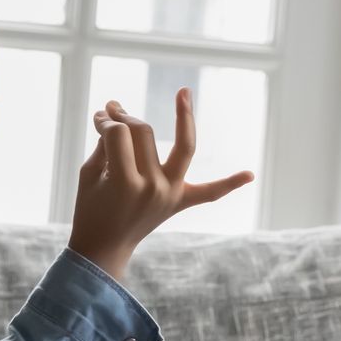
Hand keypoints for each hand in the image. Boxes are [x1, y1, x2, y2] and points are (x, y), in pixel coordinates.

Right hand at [66, 91, 253, 278]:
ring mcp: (171, 194)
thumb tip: (114, 113)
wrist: (104, 247)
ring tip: (184, 92)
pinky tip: (250, 175)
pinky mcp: (181, 202)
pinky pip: (210, 193)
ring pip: (183, 147)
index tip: (98, 118)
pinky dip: (229, 184)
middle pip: (144, 134)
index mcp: (124, 182)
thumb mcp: (90, 174)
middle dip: (125, 119)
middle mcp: (153, 187)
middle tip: (111, 113)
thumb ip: (103, 144)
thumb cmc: (91, 208)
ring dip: (186, 119)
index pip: (118, 135)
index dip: (106, 122)